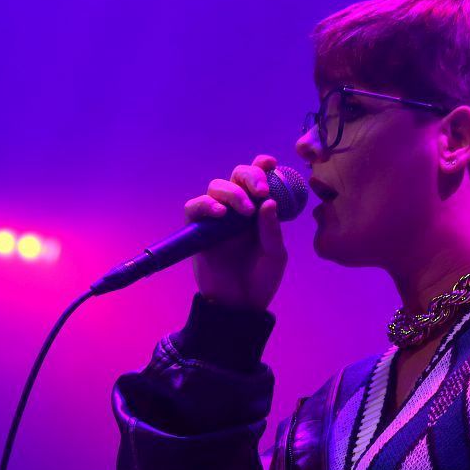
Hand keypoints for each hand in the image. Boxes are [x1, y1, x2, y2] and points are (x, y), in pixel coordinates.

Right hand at [184, 154, 286, 309]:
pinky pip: (194, 208)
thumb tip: (268, 202)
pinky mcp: (197, 231)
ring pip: (216, 188)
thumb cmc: (261, 280)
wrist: (240, 306)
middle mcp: (237, 210)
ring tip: (245, 211)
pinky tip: (221, 214)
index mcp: (258, 211)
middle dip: (250, 177)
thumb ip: (271, 230)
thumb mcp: (275, 255)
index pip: (258, 180)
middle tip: (261, 192)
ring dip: (232, 193)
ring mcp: (216, 219)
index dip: (261, 166)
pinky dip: (206, 206)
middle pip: (236, 176)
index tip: (271, 163)